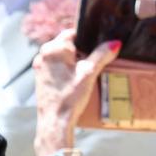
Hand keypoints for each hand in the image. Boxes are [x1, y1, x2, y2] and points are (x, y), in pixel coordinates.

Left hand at [32, 29, 120, 155]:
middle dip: (81, 50)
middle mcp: (43, 55)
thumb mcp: (90, 73)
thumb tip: (115, 42)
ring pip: (62, 56)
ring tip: (86, 71)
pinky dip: (66, 69)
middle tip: (94, 60)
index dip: (87, 38)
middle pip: (67, 44)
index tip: (97, 46)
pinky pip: (57, 66)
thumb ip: (102, 54)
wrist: (55, 122)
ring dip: (74, 60)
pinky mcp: (41, 78)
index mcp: (53, 49)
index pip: (73, 33)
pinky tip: (76, 80)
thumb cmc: (70, 97)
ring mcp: (40, 67)